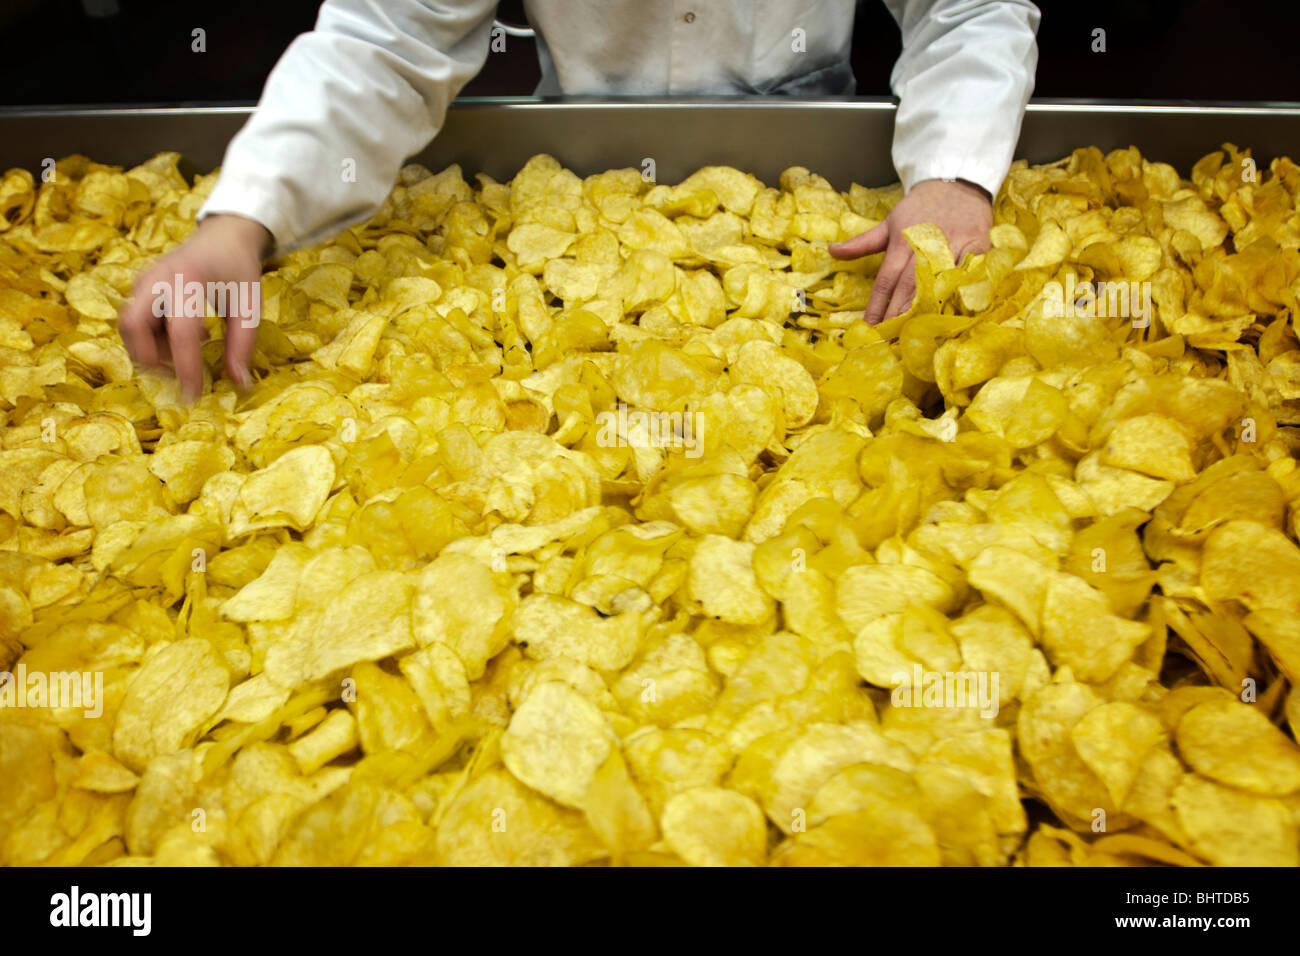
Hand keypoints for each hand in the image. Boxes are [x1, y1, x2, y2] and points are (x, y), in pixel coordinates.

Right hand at [118, 213, 272, 400]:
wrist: (222, 237)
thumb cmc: (239, 270)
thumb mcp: (250, 306)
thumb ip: (243, 345)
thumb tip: (238, 385)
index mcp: (189, 279)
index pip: (181, 332)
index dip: (186, 368)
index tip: (193, 396)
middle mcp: (157, 278)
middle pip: (132, 325)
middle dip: (150, 358)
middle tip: (178, 374)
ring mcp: (143, 282)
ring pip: (128, 326)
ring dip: (151, 350)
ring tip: (186, 350)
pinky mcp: (139, 289)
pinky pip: (133, 322)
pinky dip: (151, 340)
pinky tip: (181, 339)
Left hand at [830, 178, 992, 324]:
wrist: (957, 181)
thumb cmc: (920, 208)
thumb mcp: (889, 222)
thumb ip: (862, 243)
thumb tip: (831, 251)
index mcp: (901, 241)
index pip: (886, 281)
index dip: (877, 307)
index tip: (869, 329)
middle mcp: (925, 245)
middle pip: (909, 287)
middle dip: (898, 316)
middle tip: (889, 341)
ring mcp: (953, 245)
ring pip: (938, 283)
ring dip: (927, 310)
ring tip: (916, 335)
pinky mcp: (977, 246)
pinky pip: (971, 273)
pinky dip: (963, 292)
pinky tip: (954, 313)